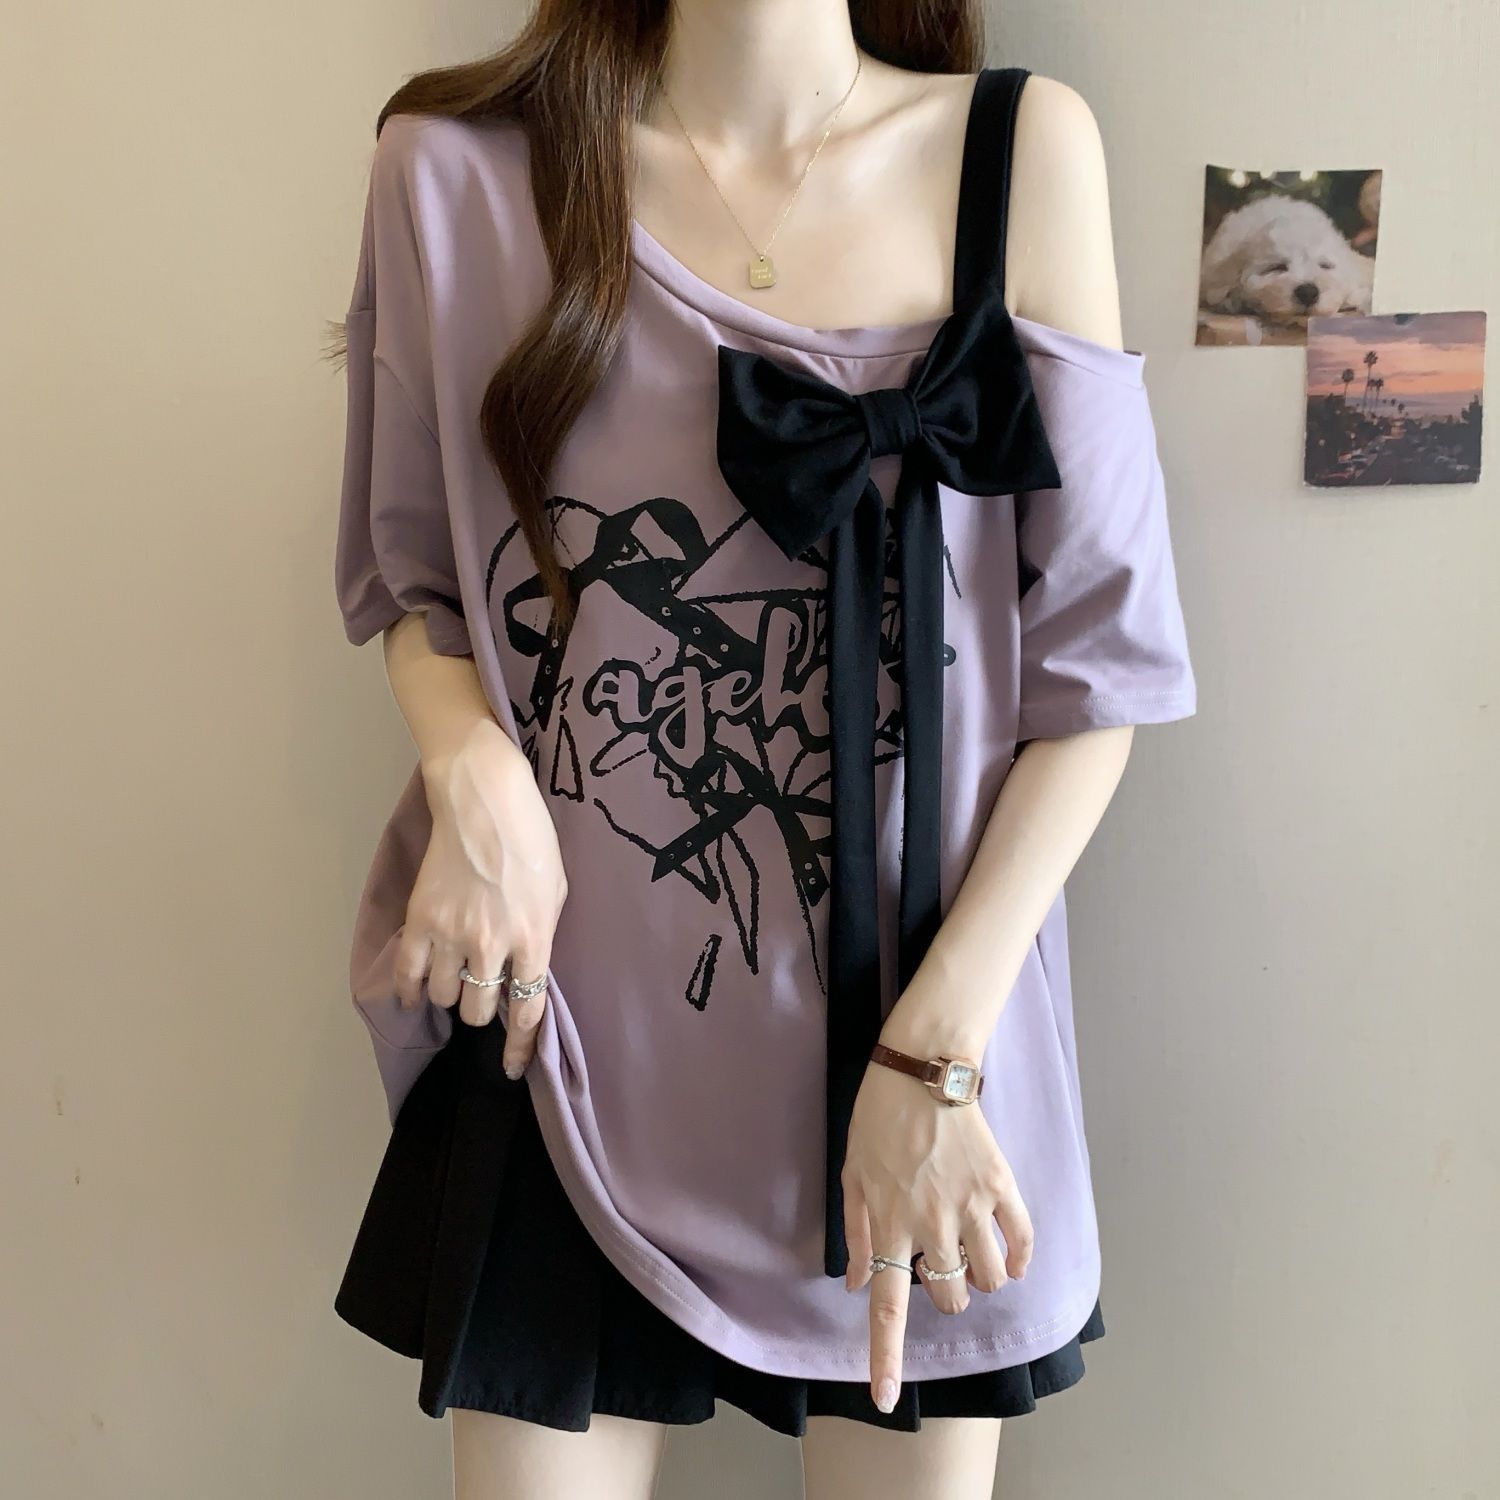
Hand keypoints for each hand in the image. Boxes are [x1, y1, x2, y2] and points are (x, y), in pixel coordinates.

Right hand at [394, 728, 567, 1077]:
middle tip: (481, 993)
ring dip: (450, 994)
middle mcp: (492, 947)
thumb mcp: (557, 892)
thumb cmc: (532, 839)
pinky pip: (408, 975)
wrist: (485, 800)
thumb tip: (529, 970)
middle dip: (482, 1009)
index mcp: (534, 941)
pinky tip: (415, 993)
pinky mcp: (420, 921)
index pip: (527, 1012)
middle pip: (479, 1010)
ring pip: (445, 997)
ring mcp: (452, 935)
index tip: (511, 1067)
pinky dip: (410, 991)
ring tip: (454, 977)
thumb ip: (542, 936)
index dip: (518, 1047)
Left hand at [840, 1060, 1033, 1411]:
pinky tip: (1009, 1252)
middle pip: (951, 1298)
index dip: (885, 1357)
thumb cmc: (878, 1117)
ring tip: (969, 1249)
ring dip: (982, 1278)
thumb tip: (860, 1284)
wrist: (923, 1066)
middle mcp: (933, 1222)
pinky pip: (1022, 1242)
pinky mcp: (1002, 1184)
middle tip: (939, 1262)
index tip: (884, 1400)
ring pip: (990, 1279)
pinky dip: (1019, 1258)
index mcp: (890, 1223)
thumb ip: (859, 1232)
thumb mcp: (852, 1174)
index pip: (888, 1305)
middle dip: (947, 1294)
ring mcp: (971, 1205)